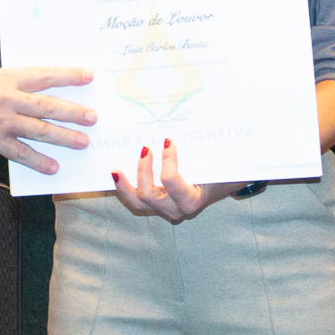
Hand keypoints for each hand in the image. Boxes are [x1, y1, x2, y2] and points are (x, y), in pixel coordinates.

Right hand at [0, 66, 94, 172]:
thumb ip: (16, 87)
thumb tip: (48, 96)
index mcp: (6, 78)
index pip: (43, 75)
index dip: (67, 75)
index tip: (88, 76)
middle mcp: (5, 98)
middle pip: (47, 105)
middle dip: (73, 112)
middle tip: (93, 117)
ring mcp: (0, 121)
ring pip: (39, 130)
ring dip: (64, 137)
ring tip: (82, 142)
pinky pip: (22, 153)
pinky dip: (39, 161)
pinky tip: (53, 167)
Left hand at [112, 138, 246, 222]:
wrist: (218, 187)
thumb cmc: (217, 173)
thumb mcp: (216, 164)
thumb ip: (206, 151)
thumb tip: (201, 125)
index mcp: (191, 200)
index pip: (171, 181)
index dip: (167, 160)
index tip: (167, 141)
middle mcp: (175, 208)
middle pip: (148, 195)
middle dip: (142, 171)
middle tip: (144, 149)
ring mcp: (164, 208)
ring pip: (138, 202)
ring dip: (125, 185)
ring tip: (116, 169)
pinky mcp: (156, 205)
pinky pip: (137, 199)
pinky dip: (126, 187)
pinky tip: (117, 174)